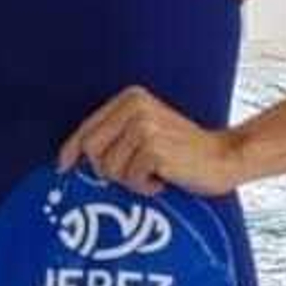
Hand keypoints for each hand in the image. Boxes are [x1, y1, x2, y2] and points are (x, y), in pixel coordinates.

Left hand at [57, 87, 243, 195]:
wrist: (223, 158)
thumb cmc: (180, 153)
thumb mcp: (144, 133)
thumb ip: (113, 137)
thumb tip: (68, 160)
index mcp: (130, 98)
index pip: (87, 127)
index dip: (71, 151)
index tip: (63, 167)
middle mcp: (135, 107)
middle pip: (91, 150)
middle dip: (107, 170)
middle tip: (135, 173)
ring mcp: (144, 126)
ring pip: (109, 168)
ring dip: (130, 180)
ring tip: (153, 174)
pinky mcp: (154, 147)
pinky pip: (130, 178)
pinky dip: (144, 186)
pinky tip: (162, 179)